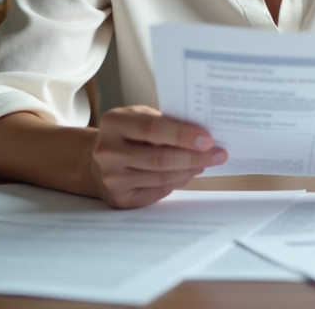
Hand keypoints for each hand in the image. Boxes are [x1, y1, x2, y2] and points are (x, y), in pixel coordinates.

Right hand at [88, 105, 227, 208]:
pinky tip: (188, 174)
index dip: (183, 135)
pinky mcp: (119, 198)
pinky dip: (177, 182)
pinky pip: (157, 191)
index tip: (208, 139)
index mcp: (114, 123)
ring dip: (189, 171)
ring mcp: (112, 177)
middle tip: (218, 154)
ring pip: (161, 177)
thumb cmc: (128, 134)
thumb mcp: (140, 117)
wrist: (96, 161)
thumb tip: (203, 135)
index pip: (153, 129)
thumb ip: (165, 122)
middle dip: (194, 157)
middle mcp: (108, 151)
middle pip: (160, 158)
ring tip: (205, 163)